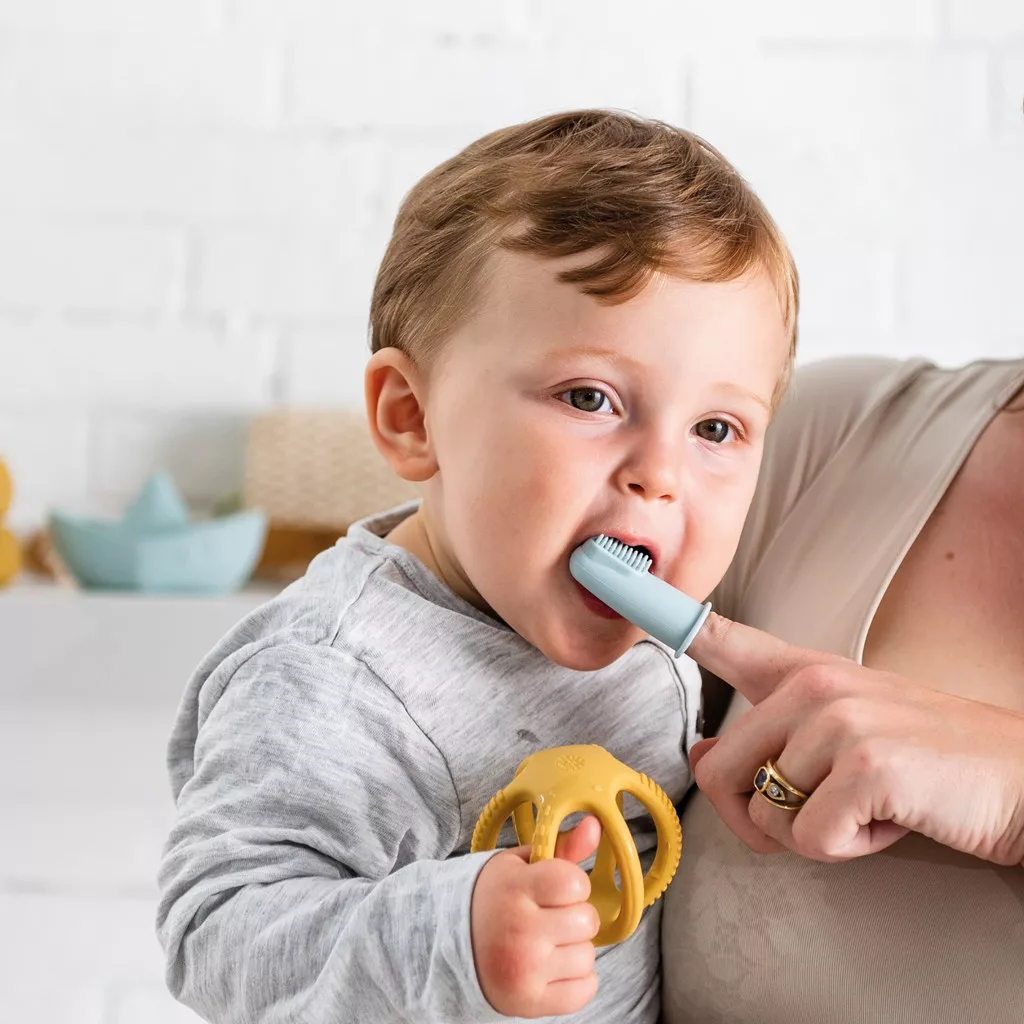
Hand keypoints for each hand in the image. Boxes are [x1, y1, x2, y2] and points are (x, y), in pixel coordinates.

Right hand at [471, 815, 601, 1017]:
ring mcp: (525, 970)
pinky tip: (554, 966)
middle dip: (575, 915)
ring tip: (548, 942)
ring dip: (575, 948)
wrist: (450, 945)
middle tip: (551, 915)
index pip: (574, 882)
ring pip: (588, 956)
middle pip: (587, 920)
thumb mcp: (520, 865)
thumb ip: (562, 848)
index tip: (556, 887)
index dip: (573, 882)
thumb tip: (596, 826)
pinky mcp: (529, 1003)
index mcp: (515, 890)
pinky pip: (585, 990)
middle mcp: (520, 931)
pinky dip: (577, 979)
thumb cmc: (495, 897)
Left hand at [687, 612, 1023, 865]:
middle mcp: (813, 685)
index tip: (614, 580)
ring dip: (816, 833)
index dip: (661, 612)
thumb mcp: (842, 737)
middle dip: (756, 817)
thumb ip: (770, 741)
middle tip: (816, 813)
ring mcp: (838, 720)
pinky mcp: (865, 765)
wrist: (1021, 780)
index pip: (722, 637)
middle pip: (720, 771)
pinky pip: (808, 840)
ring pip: (765, 814)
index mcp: (804, 671)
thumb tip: (699, 757)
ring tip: (868, 804)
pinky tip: (889, 819)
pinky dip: (848, 850)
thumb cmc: (927, 761)